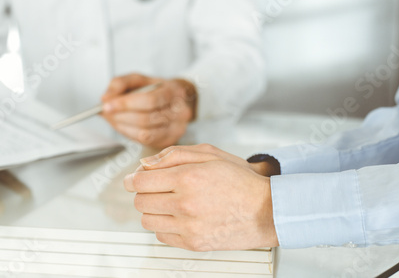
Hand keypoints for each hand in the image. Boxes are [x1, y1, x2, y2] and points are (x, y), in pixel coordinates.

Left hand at [102, 73, 196, 148]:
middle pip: (146, 119)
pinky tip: (123, 125)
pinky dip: (129, 134)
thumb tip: (106, 98)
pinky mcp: (170, 140)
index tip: (107, 105)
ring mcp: (176, 129)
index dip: (126, 104)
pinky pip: (146, 141)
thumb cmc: (157, 89)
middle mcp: (179, 112)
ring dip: (123, 127)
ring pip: (145, 134)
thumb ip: (121, 83)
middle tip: (106, 112)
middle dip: (121, 117)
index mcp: (174, 92)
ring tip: (112, 118)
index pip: (149, 101)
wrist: (178, 100)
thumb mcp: (139, 79)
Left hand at [124, 144, 278, 250]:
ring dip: (153, 209)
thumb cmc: (240, 181)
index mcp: (187, 178)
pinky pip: (161, 236)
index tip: (133, 179)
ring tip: (169, 202)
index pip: (140, 181)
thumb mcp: (210, 154)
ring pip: (147, 220)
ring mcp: (188, 227)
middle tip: (155, 188)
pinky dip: (164, 225)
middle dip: (143, 192)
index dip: (132, 178)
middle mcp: (185, 204)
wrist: (266, 210)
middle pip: (140, 201)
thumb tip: (145, 164)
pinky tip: (178, 216)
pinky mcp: (192, 243)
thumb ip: (174, 155)